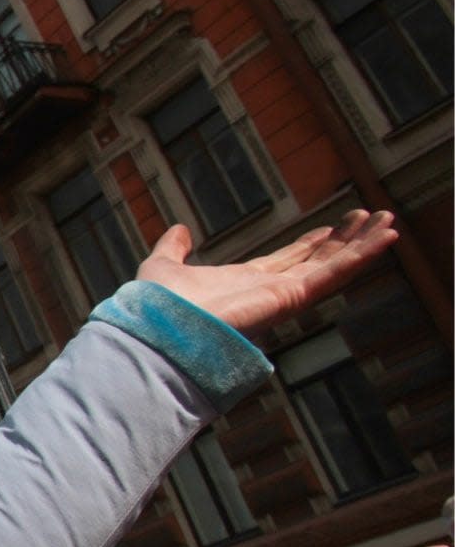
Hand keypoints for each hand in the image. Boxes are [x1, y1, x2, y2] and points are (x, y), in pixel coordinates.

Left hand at [135, 209, 396, 335]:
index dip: (310, 244)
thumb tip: (179, 229)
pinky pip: (334, 274)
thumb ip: (173, 248)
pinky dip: (362, 255)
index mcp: (245, 283)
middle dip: (344, 241)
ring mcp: (283, 296)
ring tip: (389, 222)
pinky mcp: (291, 298)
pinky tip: (386, 237)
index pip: (287, 261)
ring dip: (363, 244)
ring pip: (333, 266)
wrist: (158, 329)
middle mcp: (269, 291)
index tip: (330, 228)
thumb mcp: (164, 265)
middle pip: (316, 261)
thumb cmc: (156, 307)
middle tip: (369, 217)